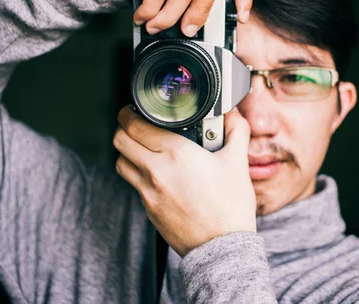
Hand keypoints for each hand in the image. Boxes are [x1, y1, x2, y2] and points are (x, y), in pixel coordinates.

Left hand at [113, 106, 255, 256]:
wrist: (223, 248)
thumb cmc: (230, 207)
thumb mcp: (237, 163)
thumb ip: (236, 131)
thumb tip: (234, 114)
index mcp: (177, 154)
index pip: (136, 125)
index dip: (129, 113)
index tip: (133, 110)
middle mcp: (157, 171)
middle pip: (120, 141)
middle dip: (124, 128)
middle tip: (133, 124)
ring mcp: (149, 193)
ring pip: (121, 163)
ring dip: (127, 152)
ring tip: (141, 148)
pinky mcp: (148, 209)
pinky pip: (134, 185)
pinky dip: (139, 174)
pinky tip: (157, 174)